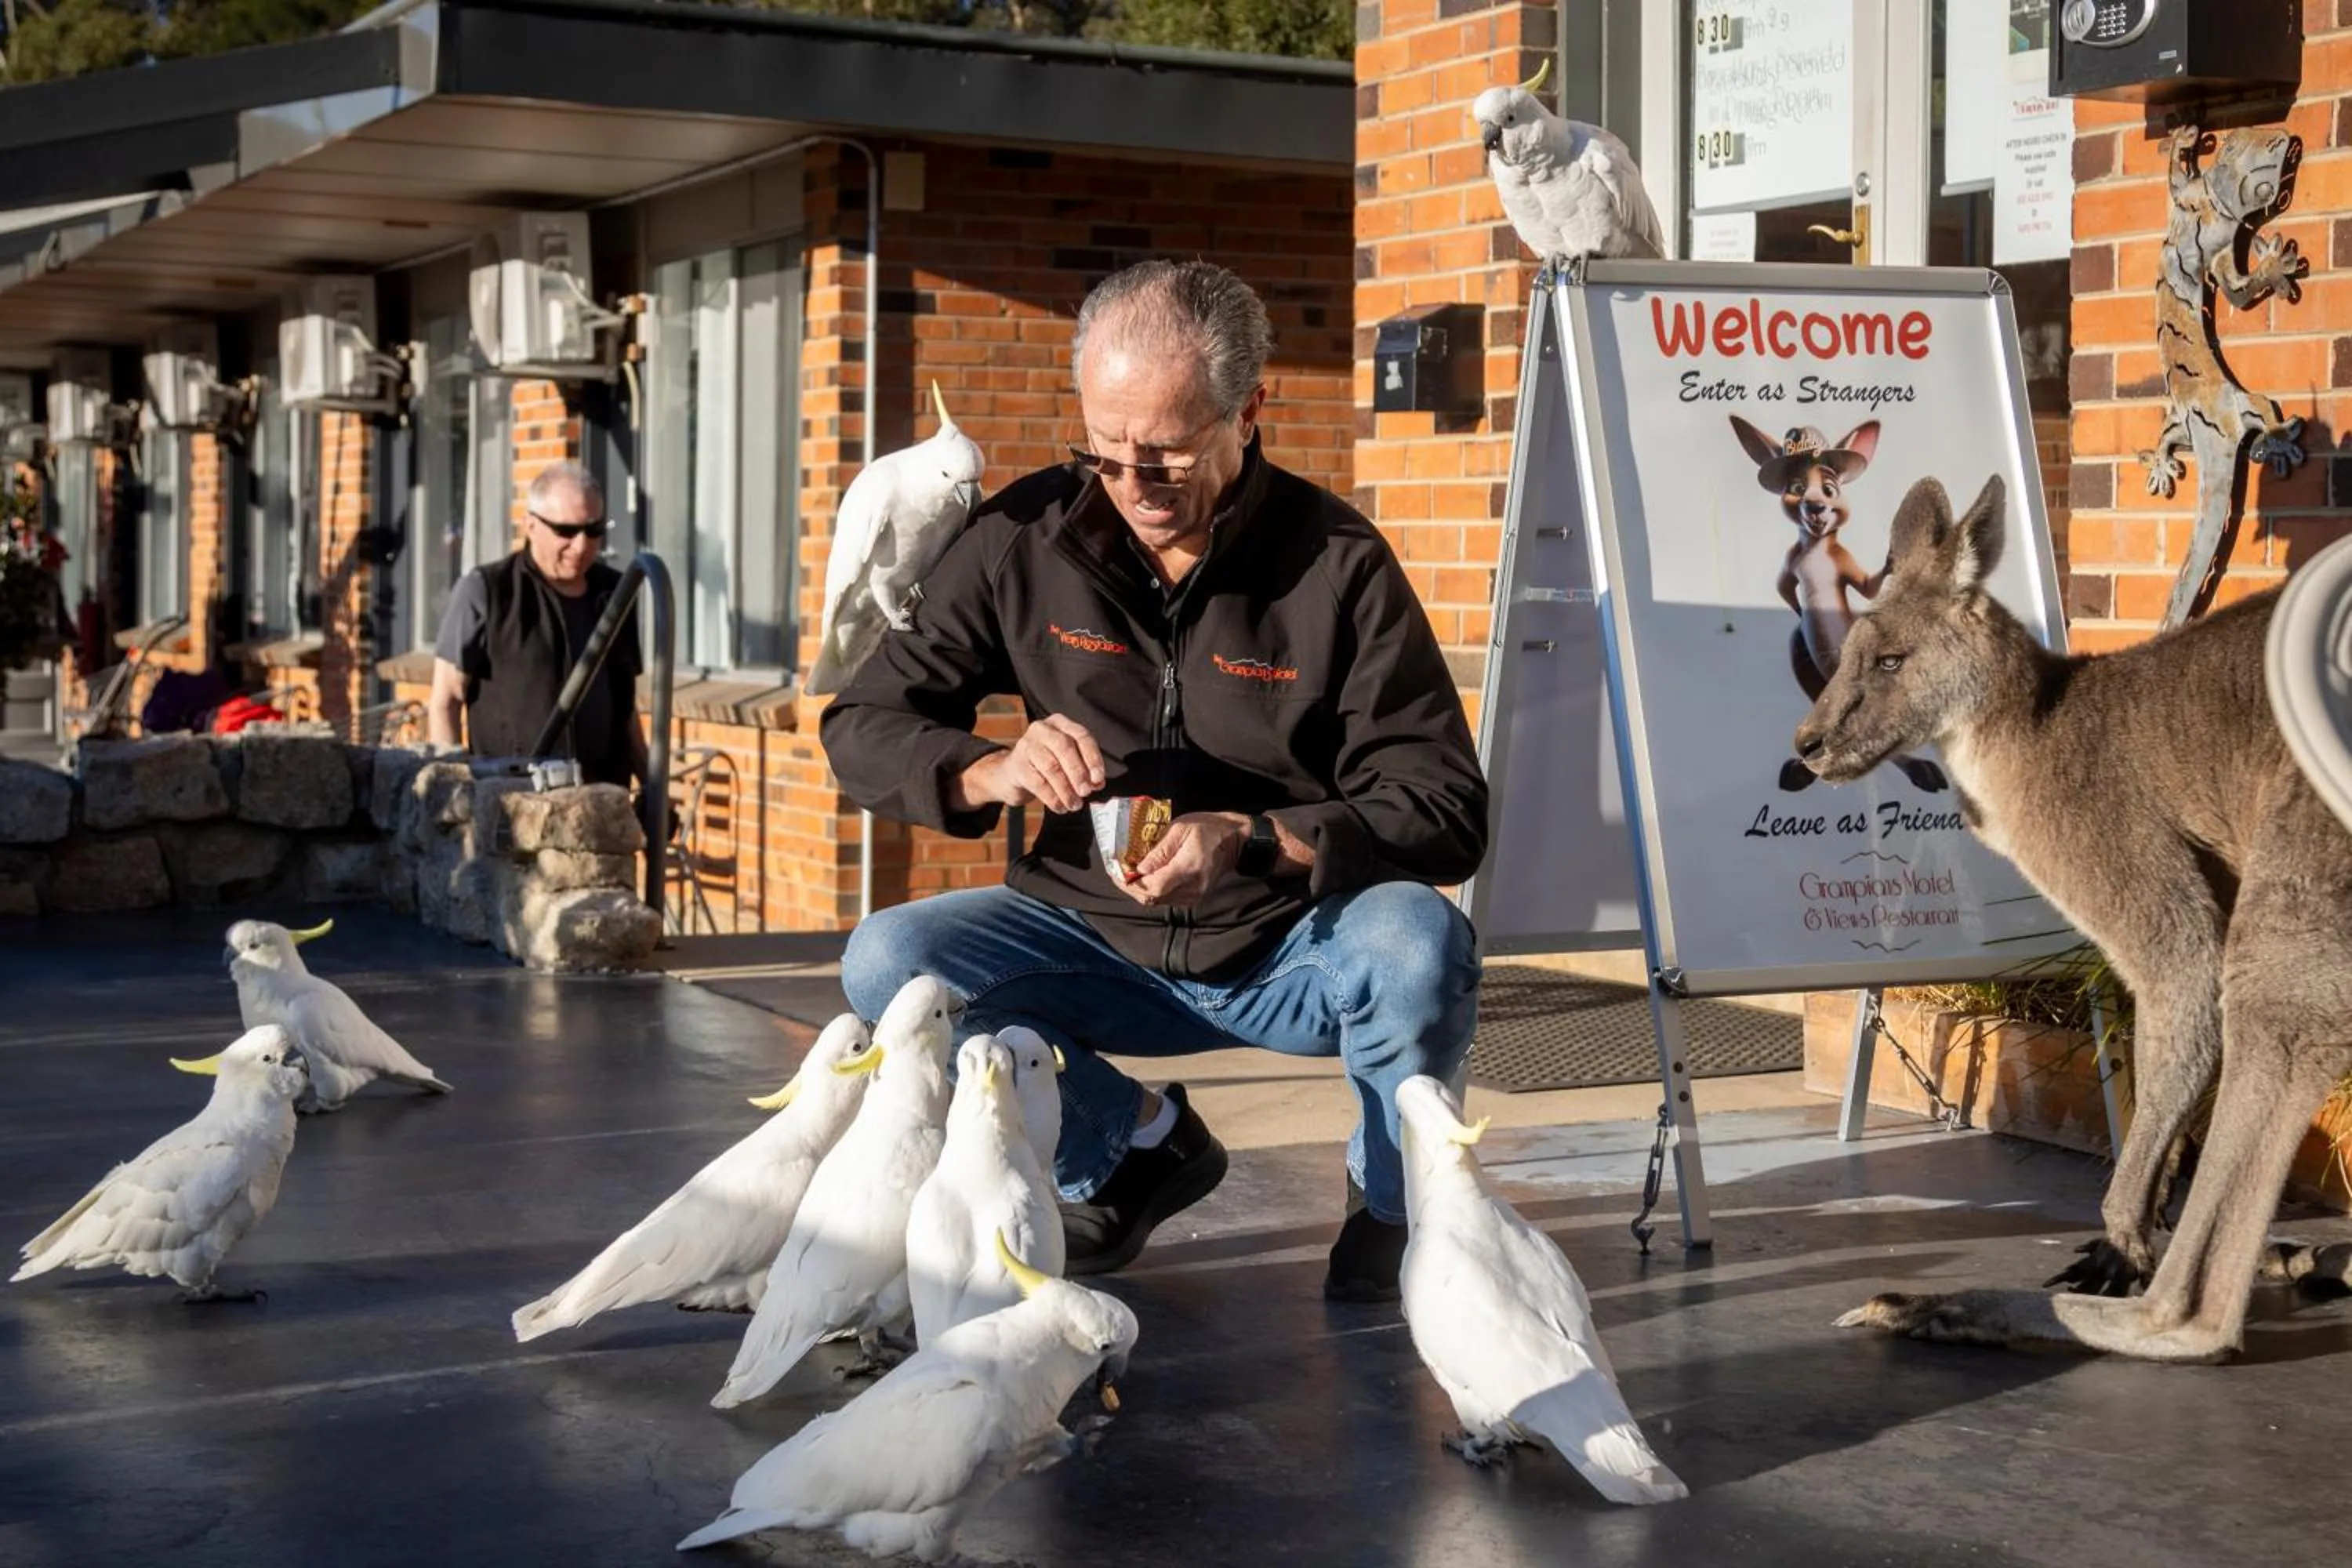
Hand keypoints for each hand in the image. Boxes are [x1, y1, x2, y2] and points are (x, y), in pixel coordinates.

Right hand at [960, 715, 1105, 813]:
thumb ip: (1084, 769)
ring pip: (1051, 766)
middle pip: (1065, 747)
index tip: (1098, 779)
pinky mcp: (1016, 765)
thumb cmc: (1044, 765)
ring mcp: (1026, 745)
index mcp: (1060, 724)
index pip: (1081, 736)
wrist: (1012, 774)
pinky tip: (1059, 806)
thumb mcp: (1066, 761)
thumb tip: (1096, 783)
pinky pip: (1038, 783)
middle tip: (1085, 792)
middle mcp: (1042, 729)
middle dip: (1078, 773)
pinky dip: (1052, 798)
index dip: (1093, 758)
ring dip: (1066, 789)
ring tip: (1074, 804)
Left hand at [1116, 812, 1247, 907]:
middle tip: (1116, 872)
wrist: (1236, 840)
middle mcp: (1191, 888)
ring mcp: (1193, 895)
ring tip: (1127, 872)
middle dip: (1130, 887)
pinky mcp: (1194, 896)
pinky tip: (1144, 876)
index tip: (1116, 871)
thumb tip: (1140, 869)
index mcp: (1187, 869)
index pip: (1153, 887)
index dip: (1131, 883)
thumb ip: (1160, 850)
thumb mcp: (1181, 829)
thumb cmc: (1208, 828)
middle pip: (1152, 898)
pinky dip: (1152, 889)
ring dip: (1139, 889)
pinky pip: (1166, 898)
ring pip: (1157, 900)